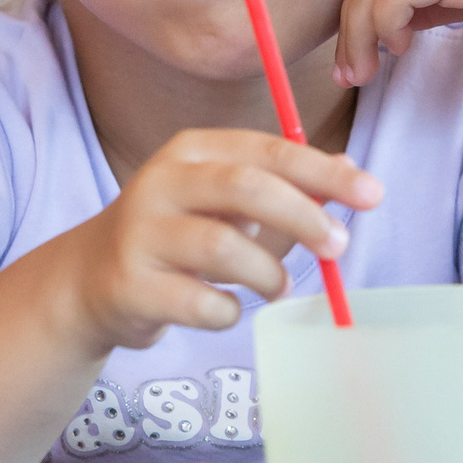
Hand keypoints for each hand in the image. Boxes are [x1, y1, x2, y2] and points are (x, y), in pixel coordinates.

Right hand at [57, 129, 381, 351]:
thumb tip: (352, 173)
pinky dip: (228, 311)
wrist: (89, 279)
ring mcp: (141, 233)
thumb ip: (284, 185)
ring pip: (225, 248)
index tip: (372, 194)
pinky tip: (224, 308)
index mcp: (191, 151)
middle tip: (338, 246)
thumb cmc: (176, 233)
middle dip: (304, 216)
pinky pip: (201, 304)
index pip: (268, 150)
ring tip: (277, 286)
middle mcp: (160, 182)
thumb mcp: (224, 199)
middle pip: (246, 187)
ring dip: (268, 274)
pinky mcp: (131, 285)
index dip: (324, 172)